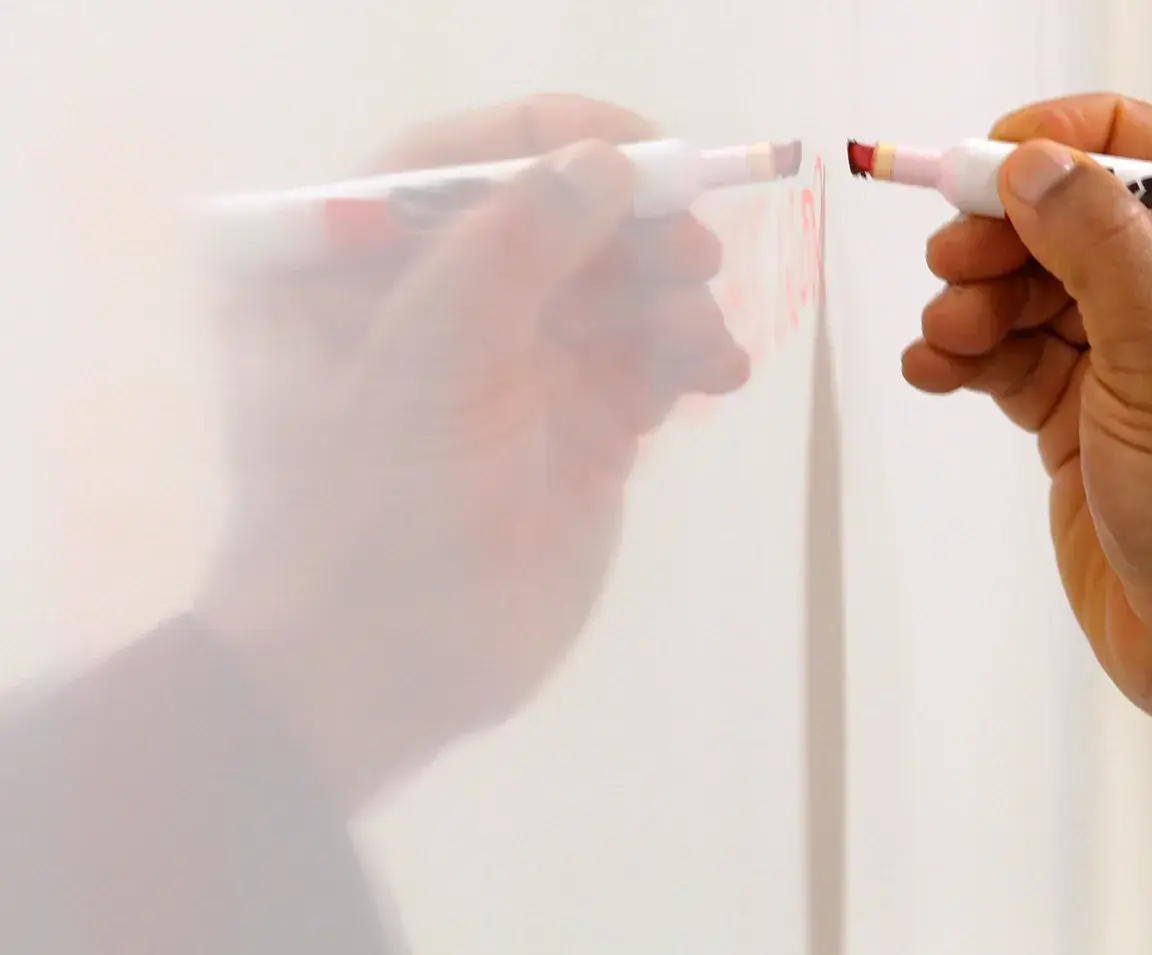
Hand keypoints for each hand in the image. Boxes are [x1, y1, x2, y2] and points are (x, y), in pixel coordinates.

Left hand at [196, 95, 749, 809]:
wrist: (383, 679)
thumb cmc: (369, 517)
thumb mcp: (423, 368)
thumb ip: (506, 249)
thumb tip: (601, 161)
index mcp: (349, 263)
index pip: (459, 157)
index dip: (556, 141)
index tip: (644, 155)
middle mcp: (435, 299)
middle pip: (558, 214)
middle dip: (633, 226)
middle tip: (691, 253)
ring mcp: (512, 363)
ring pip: (617, 283)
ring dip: (675, 294)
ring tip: (702, 344)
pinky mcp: (577, 423)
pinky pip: (649, 356)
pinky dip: (691, 353)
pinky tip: (716, 373)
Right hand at [902, 93, 1151, 791]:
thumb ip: (1103, 252)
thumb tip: (1034, 164)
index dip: (1076, 143)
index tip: (997, 156)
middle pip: (1084, 220)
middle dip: (1009, 234)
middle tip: (953, 258)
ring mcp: (1143, 359)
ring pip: (1038, 287)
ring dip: (978, 300)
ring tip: (947, 336)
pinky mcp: (1090, 414)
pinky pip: (1015, 355)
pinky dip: (968, 355)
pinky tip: (933, 368)